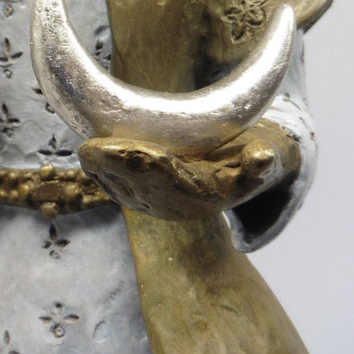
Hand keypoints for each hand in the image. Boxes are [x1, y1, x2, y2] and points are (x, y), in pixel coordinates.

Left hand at [78, 121, 298, 219]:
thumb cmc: (256, 159)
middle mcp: (180, 204)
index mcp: (205, 195)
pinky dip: (100, 173)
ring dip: (102, 171)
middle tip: (90, 149)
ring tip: (84, 150)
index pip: (170, 179)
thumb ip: (264, 160)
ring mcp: (161, 203)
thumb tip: (263, 157)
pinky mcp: (145, 196)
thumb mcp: (269, 157)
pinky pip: (117, 187)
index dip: (148, 164)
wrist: (244, 176)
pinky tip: (86, 158)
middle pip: (141, 184)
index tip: (130, 149)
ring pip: (125, 187)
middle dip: (115, 167)